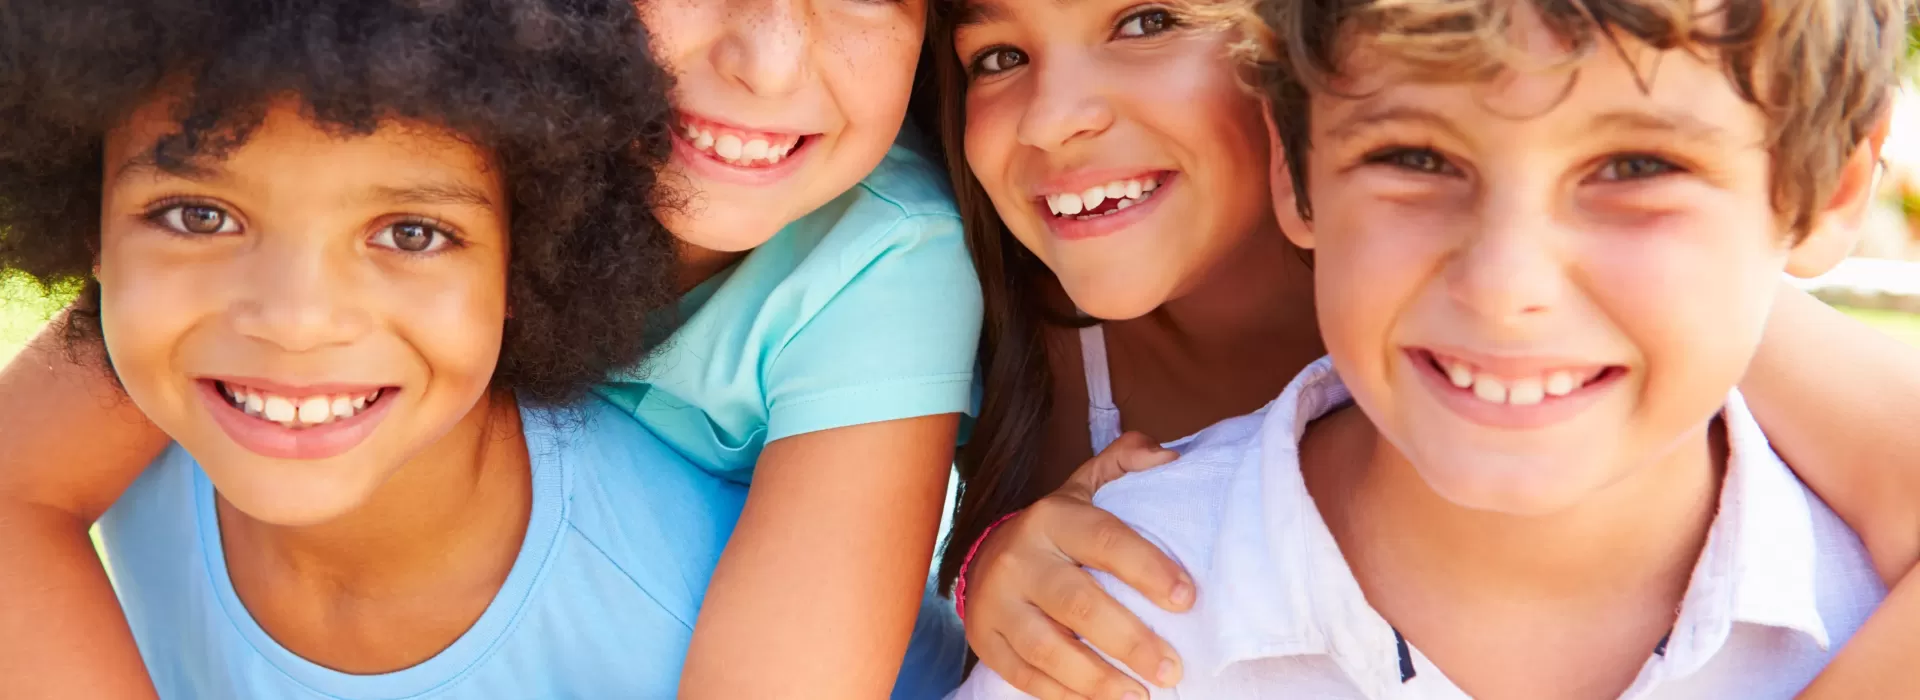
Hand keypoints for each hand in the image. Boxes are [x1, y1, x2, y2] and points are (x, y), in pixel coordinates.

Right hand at [962, 432, 1192, 699]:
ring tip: (1140, 696)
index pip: (1105, 540)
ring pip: (1048, 648)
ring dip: (1098, 680)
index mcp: (1052, 518)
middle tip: (1171, 668)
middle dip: (1130, 641)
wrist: (987, 556)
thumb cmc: (1058, 530)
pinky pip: (1025, 676)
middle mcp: (1020, 558)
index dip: (1148, 568)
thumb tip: (1168, 458)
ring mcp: (998, 603)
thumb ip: (1126, 463)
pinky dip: (1065, 696)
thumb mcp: (1086, 488)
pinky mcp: (985, 641)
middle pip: (1078, 603)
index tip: (1186, 599)